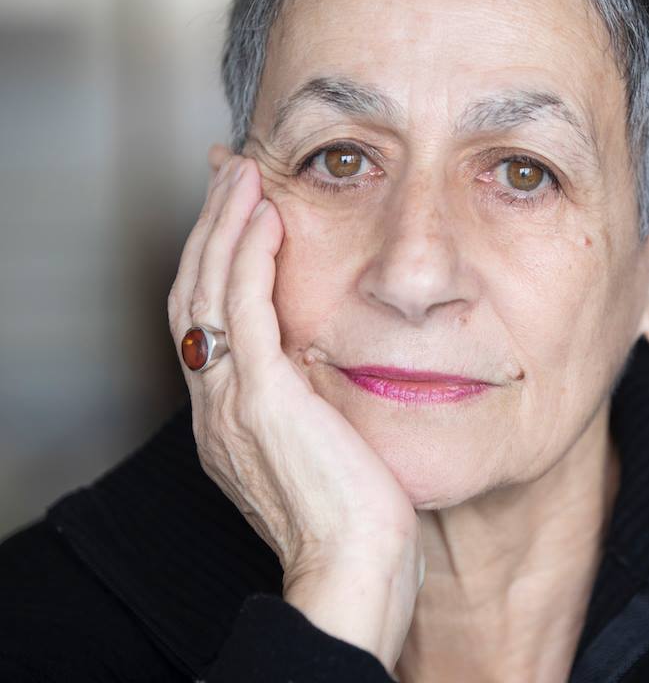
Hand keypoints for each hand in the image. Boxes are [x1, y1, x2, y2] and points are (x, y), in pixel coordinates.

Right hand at [166, 144, 421, 673]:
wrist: (354, 571)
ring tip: (243, 174)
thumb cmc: (357, 520)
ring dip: (224, 226)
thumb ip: (315, 406)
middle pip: (193, 293)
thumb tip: (336, 367)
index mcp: (226, 417)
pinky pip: (245, 309)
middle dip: (209, 229)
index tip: (239, 215)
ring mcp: (231, 400)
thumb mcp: (325, 450)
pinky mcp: (262, 398)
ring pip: (209, 290)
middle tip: (229, 175)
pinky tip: (267, 217)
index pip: (207, 319)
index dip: (216, 262)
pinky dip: (250, 256)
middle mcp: (214, 404)